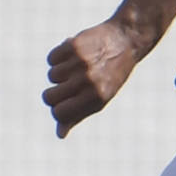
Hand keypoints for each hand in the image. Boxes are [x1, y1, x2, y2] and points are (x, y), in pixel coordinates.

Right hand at [42, 20, 142, 137]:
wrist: (126, 40)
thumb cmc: (112, 74)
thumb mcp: (101, 97)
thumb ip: (79, 115)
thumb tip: (60, 135)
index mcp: (97, 98)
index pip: (59, 113)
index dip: (58, 109)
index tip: (66, 101)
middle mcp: (89, 82)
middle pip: (49, 97)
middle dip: (54, 92)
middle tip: (69, 83)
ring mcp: (81, 64)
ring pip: (51, 76)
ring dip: (61, 71)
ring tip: (80, 65)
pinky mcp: (74, 46)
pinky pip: (51, 58)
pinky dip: (59, 56)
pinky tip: (75, 54)